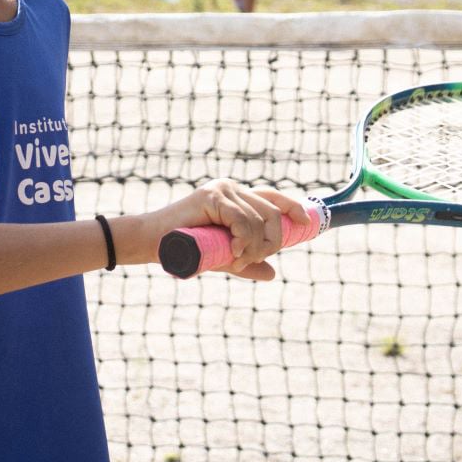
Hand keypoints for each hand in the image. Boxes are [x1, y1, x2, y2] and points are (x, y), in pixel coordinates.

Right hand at [156, 179, 310, 279]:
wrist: (156, 243)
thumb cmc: (188, 248)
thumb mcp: (224, 257)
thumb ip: (248, 262)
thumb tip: (273, 273)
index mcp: (237, 197)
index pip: (273, 197)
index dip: (293, 207)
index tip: (306, 223)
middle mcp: (233, 188)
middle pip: (271, 212)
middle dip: (271, 241)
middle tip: (252, 260)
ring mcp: (223, 189)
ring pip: (258, 220)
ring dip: (253, 247)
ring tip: (235, 261)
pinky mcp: (212, 196)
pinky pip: (242, 220)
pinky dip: (243, 239)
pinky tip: (233, 252)